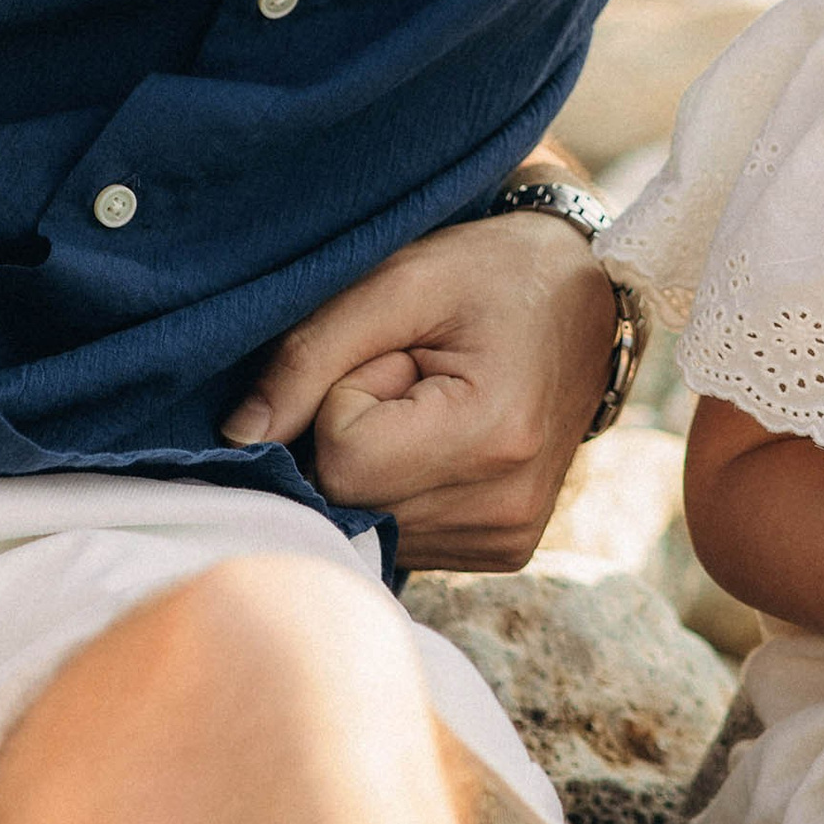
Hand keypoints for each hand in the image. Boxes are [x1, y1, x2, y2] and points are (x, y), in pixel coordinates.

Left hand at [221, 210, 618, 569]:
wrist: (586, 296)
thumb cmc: (489, 273)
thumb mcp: (398, 282)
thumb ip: (309, 356)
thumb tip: (237, 440)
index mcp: (493, 436)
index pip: (342, 460)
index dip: (344, 399)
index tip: (397, 357)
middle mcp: (507, 508)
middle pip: (351, 501)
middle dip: (355, 437)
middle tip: (414, 378)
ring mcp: (509, 538)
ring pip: (369, 525)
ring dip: (377, 465)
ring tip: (433, 406)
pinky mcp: (504, 550)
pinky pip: (402, 536)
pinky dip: (402, 489)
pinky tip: (443, 442)